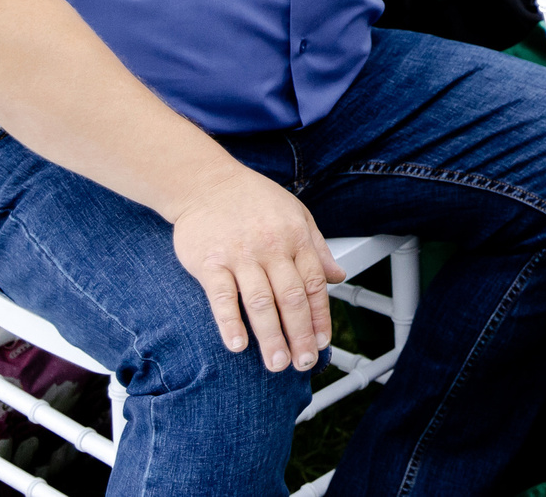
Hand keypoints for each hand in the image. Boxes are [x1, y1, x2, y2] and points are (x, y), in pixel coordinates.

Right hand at [167, 161, 343, 373]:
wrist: (206, 181)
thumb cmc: (253, 199)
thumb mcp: (296, 214)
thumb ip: (317, 247)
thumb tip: (338, 276)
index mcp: (295, 237)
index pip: (314, 284)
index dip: (320, 317)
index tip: (321, 343)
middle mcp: (271, 247)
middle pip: (291, 298)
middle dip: (300, 335)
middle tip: (303, 364)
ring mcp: (240, 255)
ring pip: (261, 302)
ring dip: (271, 336)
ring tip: (277, 363)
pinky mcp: (210, 262)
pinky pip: (222, 297)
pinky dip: (231, 322)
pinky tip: (238, 344)